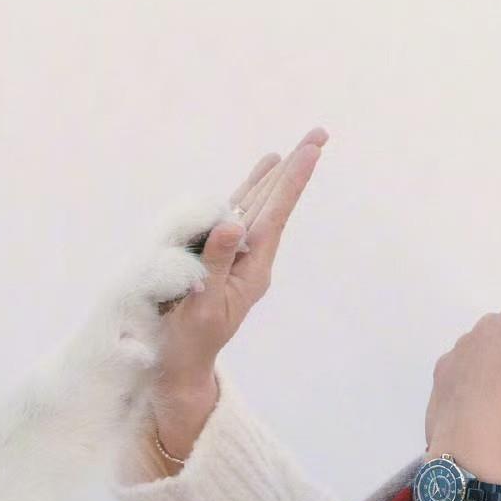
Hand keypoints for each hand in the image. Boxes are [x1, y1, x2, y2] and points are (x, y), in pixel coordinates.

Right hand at [145, 130, 328, 463]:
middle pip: (273, 206)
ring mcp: (236, 262)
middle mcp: (250, 261)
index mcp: (254, 269)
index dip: (292, 180)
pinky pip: (234, 223)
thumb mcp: (203, 304)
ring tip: (285, 154)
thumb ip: (217, 262)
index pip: (275, 215)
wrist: (181, 366)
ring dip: (270, 181)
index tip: (311, 150)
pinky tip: (250, 185)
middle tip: (319, 134)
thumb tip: (233, 222)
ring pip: (256, 211)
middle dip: (293, 171)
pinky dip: (243, 198)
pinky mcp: (219, 264)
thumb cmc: (190, 340)